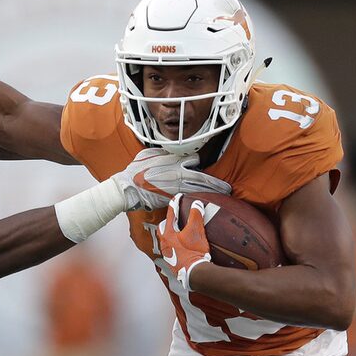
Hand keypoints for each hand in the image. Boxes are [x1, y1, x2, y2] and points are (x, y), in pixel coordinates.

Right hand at [111, 148, 230, 210]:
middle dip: (216, 183)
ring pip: (200, 187)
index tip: (205, 169)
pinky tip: (207, 202)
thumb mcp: (148, 155)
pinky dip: (199, 198)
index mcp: (172, 160)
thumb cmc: (134, 172)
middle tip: (227, 188)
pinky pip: (190, 196)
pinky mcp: (173, 196)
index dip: (198, 164)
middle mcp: (177, 172)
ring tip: (224, 194)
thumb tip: (171, 153)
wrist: (127, 187)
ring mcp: (176, 185)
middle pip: (203, 176)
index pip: (193, 159)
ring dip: (213, 191)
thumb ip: (162, 154)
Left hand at [157, 194, 211, 290]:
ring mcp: (167, 254)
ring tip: (176, 231)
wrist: (194, 273)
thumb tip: (197, 204)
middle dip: (168, 221)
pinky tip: (179, 247)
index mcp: (168, 234)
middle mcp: (164, 243)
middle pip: (162, 228)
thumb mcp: (196, 231)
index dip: (175, 204)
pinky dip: (173, 244)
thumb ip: (196, 216)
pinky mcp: (172, 262)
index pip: (171, 214)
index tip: (178, 197)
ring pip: (164, 239)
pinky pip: (169, 249)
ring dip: (169, 233)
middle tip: (174, 217)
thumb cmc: (194, 252)